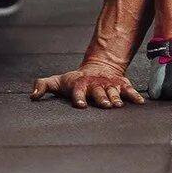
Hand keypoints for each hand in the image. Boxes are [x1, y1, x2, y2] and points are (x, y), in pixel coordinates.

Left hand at [31, 61, 146, 108]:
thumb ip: (43, 86)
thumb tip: (32, 96)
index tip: (80, 105)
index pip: (78, 91)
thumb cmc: (75, 79)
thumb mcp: (58, 81)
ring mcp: (109, 85)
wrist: (99, 67)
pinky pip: (129, 91)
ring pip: (113, 92)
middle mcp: (95, 85)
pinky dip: (134, 96)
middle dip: (101, 99)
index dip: (79, 98)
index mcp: (80, 85)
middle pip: (98, 93)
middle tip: (105, 105)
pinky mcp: (121, 85)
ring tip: (118, 105)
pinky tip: (139, 103)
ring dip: (116, 98)